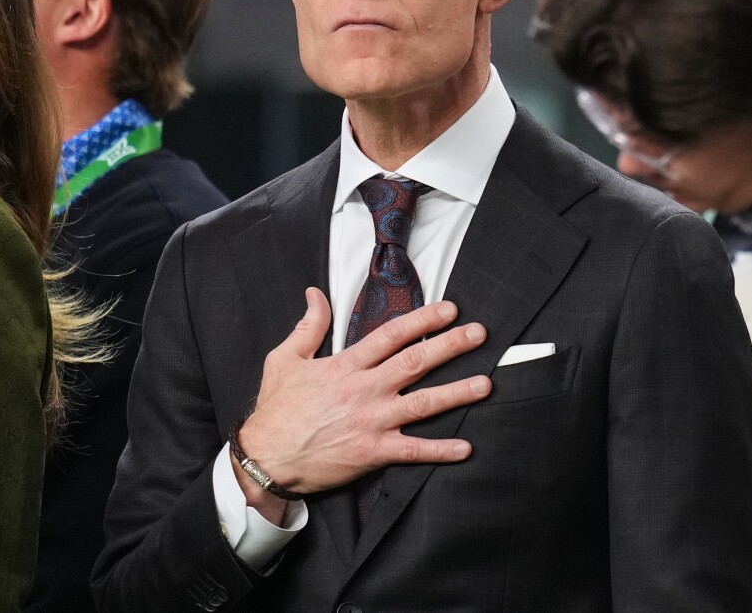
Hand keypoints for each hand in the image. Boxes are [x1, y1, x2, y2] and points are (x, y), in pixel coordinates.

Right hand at [236, 289, 490, 503]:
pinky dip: (440, 450)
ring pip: (423, 404)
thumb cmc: (276, 410)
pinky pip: (413, 450)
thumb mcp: (284, 359)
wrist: (265, 458)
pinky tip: (466, 447)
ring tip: (486, 383)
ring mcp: (371, 422)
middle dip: (451, 346)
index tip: (450, 310)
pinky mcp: (373, 452)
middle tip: (479, 334)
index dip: (423, 320)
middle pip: (415, 362)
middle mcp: (364, 390)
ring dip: (457, 393)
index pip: (392, 336)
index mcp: (346, 366)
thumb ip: (308, 326)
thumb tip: (315, 293)